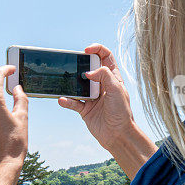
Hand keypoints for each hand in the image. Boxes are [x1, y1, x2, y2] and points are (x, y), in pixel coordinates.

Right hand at [58, 43, 156, 177]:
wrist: (118, 135)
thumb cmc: (121, 113)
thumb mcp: (117, 90)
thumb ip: (104, 76)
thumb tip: (88, 72)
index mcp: (112, 78)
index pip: (105, 57)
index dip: (97, 49)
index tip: (86, 50)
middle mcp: (101, 85)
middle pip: (88, 68)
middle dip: (80, 65)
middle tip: (74, 65)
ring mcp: (92, 97)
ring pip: (78, 85)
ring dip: (71, 84)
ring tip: (65, 82)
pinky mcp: (84, 109)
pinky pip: (72, 102)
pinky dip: (66, 101)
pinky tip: (63, 99)